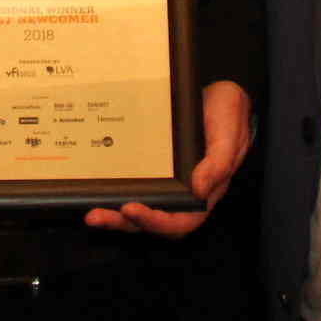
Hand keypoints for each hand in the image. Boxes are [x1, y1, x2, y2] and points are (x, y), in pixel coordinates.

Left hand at [84, 80, 251, 235]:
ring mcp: (168, 183)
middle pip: (154, 220)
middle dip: (124, 223)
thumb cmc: (229, 116)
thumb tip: (199, 191)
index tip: (132, 209)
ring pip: (140, 209)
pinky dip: (116, 193)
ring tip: (92, 213)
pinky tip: (96, 189)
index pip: (181, 221)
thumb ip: (218, 163)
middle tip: (97, 216)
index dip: (156, 222)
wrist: (220, 97)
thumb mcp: (229, 135)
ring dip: (115, 215)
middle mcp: (184, 192)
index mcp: (205, 192)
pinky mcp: (155, 169)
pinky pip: (135, 187)